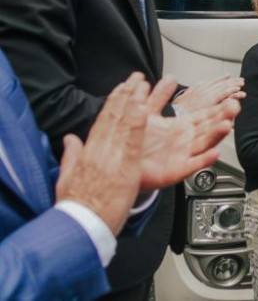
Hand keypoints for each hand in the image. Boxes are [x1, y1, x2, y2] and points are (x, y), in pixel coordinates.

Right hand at [55, 73, 148, 234]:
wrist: (80, 226)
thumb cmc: (77, 207)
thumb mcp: (67, 178)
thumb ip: (71, 156)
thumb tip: (69, 140)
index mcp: (88, 154)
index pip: (102, 123)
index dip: (112, 104)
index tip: (119, 89)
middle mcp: (99, 152)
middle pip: (113, 118)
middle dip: (125, 96)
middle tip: (134, 78)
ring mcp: (111, 158)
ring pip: (123, 124)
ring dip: (133, 102)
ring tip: (141, 84)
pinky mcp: (124, 168)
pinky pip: (133, 142)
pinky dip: (138, 124)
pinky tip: (144, 109)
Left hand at [138, 75, 239, 190]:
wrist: (120, 165)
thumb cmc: (135, 142)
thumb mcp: (146, 114)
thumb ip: (158, 97)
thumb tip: (169, 78)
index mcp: (179, 127)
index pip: (203, 116)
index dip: (217, 108)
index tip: (230, 99)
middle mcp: (184, 141)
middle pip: (208, 127)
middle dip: (222, 117)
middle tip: (234, 107)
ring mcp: (182, 155)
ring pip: (204, 143)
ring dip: (216, 135)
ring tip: (227, 125)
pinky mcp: (176, 170)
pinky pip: (193, 165)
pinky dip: (205, 160)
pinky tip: (215, 154)